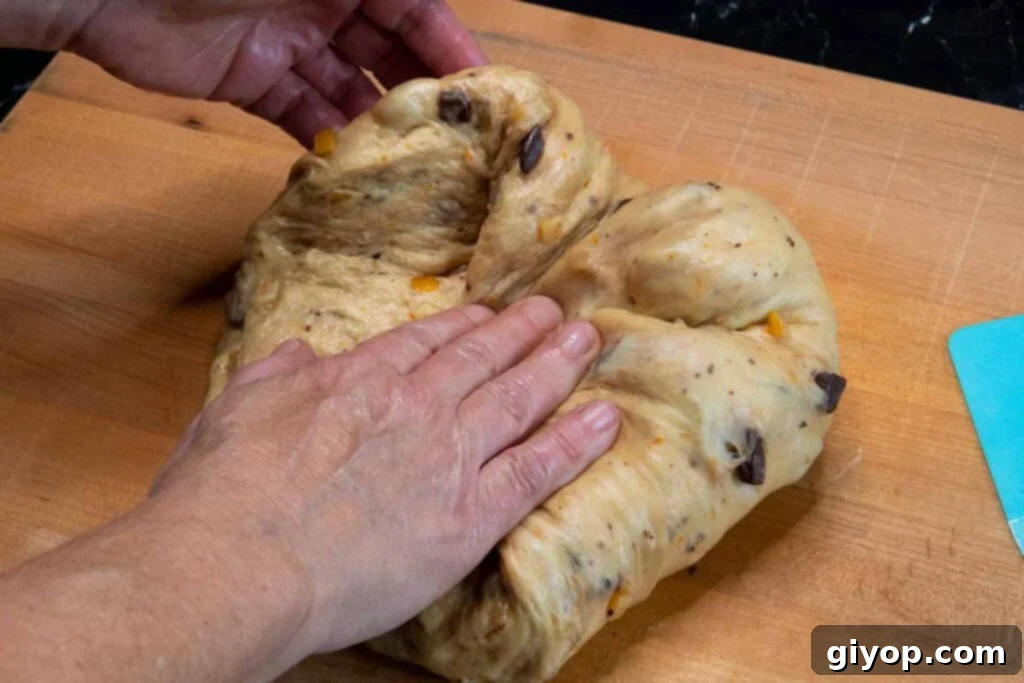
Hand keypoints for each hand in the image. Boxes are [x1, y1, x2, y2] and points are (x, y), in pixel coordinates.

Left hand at [57, 0, 486, 145]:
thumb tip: (431, 4)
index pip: (418, 11)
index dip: (453, 49)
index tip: (486, 94)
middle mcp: (326, 2)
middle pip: (390, 53)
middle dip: (422, 95)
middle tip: (457, 145)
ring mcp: (288, 41)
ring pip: (350, 90)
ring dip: (378, 127)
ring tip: (415, 168)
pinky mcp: (252, 79)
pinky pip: (302, 114)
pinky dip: (326, 141)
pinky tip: (354, 170)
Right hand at [151, 296, 619, 660]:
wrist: (241, 560)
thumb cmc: (224, 492)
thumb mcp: (236, 406)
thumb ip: (278, 372)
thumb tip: (301, 354)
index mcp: (358, 379)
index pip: (423, 341)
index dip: (462, 325)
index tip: (487, 313)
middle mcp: (414, 405)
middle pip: (480, 357)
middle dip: (520, 331)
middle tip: (553, 311)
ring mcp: (449, 455)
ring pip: (519, 397)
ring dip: (557, 365)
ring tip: (586, 340)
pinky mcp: (471, 514)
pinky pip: (538, 468)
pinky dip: (576, 442)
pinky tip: (606, 420)